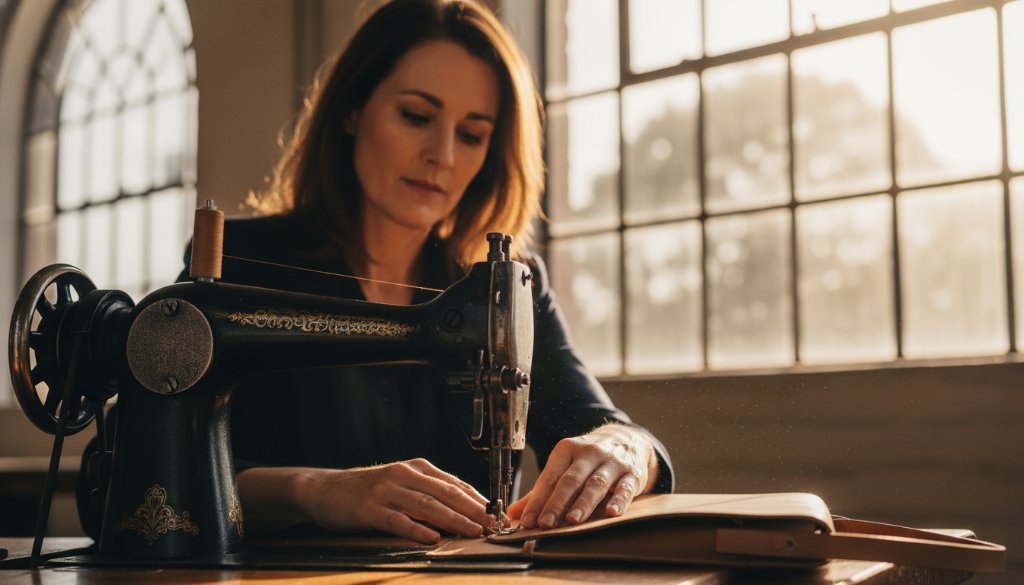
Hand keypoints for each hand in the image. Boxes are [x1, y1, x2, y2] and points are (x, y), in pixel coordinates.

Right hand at [295, 458, 493, 543]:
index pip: (454, 484)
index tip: (497, 514)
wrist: (324, 490)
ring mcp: (387, 490)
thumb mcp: (401, 485)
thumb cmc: (368, 491)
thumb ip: (427, 494)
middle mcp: (404, 475)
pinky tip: (431, 537)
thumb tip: (462, 511)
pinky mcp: (369, 508)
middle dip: (473, 509)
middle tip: (492, 524)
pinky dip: (416, 529)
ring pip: (427, 505)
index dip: (478, 499)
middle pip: (446, 493)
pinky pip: (397, 520)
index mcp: (417, 468)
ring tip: (472, 531)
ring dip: (453, 519)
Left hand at [508, 424, 656, 529]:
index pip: (549, 477)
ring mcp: (611, 462)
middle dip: (557, 502)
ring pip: (596, 483)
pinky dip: (618, 500)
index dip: (537, 500)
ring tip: (572, 520)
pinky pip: (625, 487)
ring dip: (583, 503)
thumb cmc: (589, 459)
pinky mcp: (631, 473)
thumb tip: (513, 513)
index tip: (527, 521)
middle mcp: (589, 453)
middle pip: (570, 480)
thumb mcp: (565, 466)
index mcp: (567, 450)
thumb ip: (541, 490)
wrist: (627, 439)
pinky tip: (611, 512)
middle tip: (545, 523)